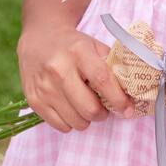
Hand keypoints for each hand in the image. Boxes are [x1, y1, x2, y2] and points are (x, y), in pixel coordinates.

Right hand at [17, 25, 135, 132]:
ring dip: (87, 119)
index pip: (102, 80)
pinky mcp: (34, 100)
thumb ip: (111, 65)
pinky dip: (71, 122)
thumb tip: (130, 90)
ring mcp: (44, 86)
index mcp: (78, 52)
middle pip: (89, 107)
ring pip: (75, 121)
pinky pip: (60, 126)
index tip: (128, 109)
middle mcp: (59, 69)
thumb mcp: (94, 45)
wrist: (40, 39)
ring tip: (87, 105)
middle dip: (103, 113)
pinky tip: (71, 107)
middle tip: (105, 108)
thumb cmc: (73, 45)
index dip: (118, 99)